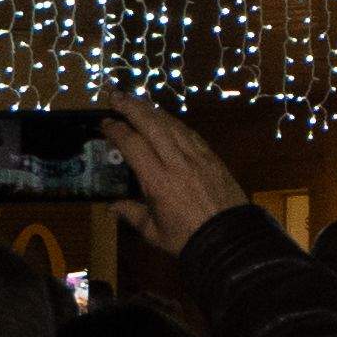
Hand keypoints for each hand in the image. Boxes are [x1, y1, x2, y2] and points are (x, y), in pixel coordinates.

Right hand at [102, 104, 247, 246]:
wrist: (231, 239)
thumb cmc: (188, 239)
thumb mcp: (154, 233)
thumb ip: (132, 215)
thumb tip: (112, 207)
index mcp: (158, 181)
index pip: (133, 145)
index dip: (117, 130)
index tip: (105, 123)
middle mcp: (176, 162)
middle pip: (152, 125)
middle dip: (132, 107)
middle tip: (116, 97)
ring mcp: (197, 157)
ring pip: (172, 124)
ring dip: (153, 110)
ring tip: (137, 102)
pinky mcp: (212, 157)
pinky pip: (190, 133)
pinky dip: (174, 123)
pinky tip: (165, 119)